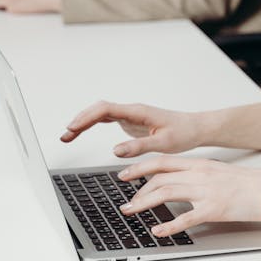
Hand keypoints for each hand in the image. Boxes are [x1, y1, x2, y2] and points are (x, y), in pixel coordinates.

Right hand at [60, 101, 204, 155]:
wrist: (195, 128)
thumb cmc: (183, 133)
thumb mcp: (163, 144)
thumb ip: (138, 147)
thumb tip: (115, 151)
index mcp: (138, 112)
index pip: (106, 110)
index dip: (87, 118)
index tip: (74, 127)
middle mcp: (131, 111)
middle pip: (99, 110)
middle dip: (80, 120)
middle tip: (65, 135)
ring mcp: (130, 116)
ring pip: (100, 114)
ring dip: (83, 122)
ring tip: (67, 136)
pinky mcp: (130, 122)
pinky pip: (106, 120)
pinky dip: (92, 125)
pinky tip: (81, 132)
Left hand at [114, 155, 260, 237]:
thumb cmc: (251, 183)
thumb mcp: (220, 172)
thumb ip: (200, 176)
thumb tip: (181, 182)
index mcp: (201, 164)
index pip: (163, 162)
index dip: (140, 167)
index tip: (124, 174)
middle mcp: (200, 174)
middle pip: (159, 178)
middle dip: (137, 190)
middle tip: (125, 202)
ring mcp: (206, 191)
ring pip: (166, 193)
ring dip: (144, 204)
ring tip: (131, 212)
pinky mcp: (215, 209)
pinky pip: (186, 218)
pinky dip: (168, 226)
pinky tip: (158, 231)